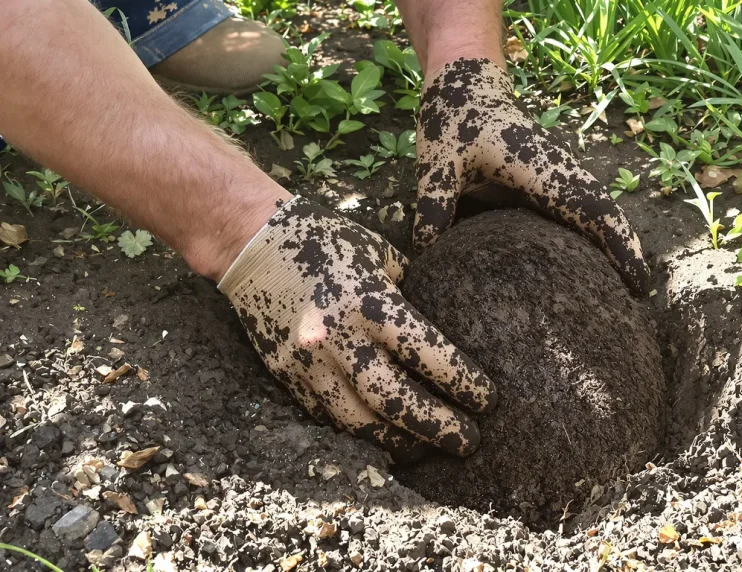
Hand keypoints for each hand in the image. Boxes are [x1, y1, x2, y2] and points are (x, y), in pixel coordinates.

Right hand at [218, 197, 495, 460]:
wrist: (251, 244)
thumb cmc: (326, 239)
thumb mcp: (381, 255)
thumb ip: (411, 291)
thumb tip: (443, 323)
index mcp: (370, 302)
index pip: (427, 353)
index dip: (462, 382)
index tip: (488, 399)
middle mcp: (339, 338)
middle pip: (396, 400)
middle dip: (438, 426)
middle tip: (469, 442)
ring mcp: (309, 363)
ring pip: (360, 421)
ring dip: (400, 442)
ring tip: (429, 449)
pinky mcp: (287, 376)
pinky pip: (329, 417)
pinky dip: (361, 433)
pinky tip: (386, 439)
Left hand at [413, 58, 650, 294]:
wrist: (465, 84)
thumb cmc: (455, 117)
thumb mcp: (437, 161)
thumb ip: (433, 205)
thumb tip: (428, 255)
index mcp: (542, 168)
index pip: (593, 210)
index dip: (620, 245)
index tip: (638, 283)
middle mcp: (558, 175)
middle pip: (604, 218)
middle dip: (624, 257)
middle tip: (632, 306)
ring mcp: (555, 179)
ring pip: (593, 216)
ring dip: (607, 249)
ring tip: (612, 298)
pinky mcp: (545, 184)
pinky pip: (573, 214)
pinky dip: (584, 239)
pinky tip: (577, 273)